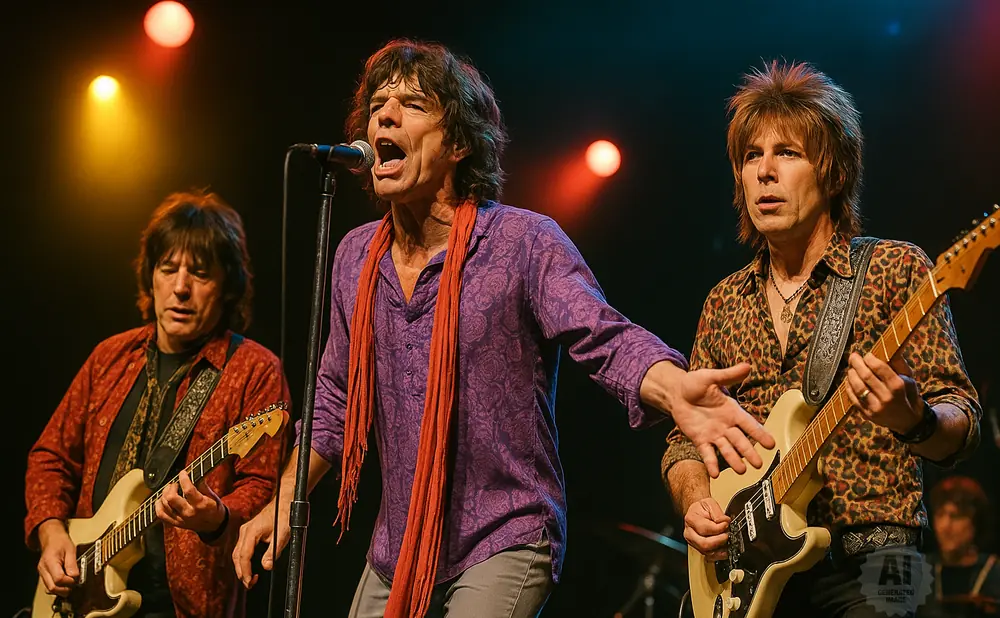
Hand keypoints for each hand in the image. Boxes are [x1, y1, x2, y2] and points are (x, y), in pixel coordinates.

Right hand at [37, 519, 79, 596]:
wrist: (51, 537)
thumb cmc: (61, 542)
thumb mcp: (71, 550)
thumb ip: (73, 565)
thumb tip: (76, 578)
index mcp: (50, 561)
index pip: (58, 579)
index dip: (69, 582)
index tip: (76, 579)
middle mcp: (43, 569)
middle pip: (52, 588)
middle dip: (65, 589)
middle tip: (74, 584)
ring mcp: (42, 573)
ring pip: (49, 589)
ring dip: (61, 590)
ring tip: (70, 583)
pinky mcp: (43, 575)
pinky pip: (49, 585)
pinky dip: (58, 587)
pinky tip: (65, 583)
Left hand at [155, 470, 226, 532]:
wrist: (213, 526)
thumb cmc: (214, 509)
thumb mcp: (212, 496)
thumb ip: (202, 486)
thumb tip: (193, 475)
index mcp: (200, 505)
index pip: (188, 490)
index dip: (183, 479)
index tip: (183, 473)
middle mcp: (189, 513)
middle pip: (171, 498)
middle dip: (171, 487)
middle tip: (175, 484)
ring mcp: (181, 519)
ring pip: (164, 505)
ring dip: (164, 494)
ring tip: (169, 490)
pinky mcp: (175, 523)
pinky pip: (161, 514)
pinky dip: (159, 505)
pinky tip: (162, 500)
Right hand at [233, 500, 289, 588]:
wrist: (283, 503)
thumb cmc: (283, 516)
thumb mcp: (281, 536)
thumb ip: (273, 552)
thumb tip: (266, 567)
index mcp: (251, 532)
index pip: (244, 556)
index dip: (245, 571)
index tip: (249, 581)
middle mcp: (244, 531)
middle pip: (236, 556)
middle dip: (241, 572)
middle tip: (249, 584)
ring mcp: (244, 531)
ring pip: (237, 553)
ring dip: (241, 567)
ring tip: (249, 579)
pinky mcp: (247, 532)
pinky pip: (240, 549)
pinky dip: (242, 560)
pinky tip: (248, 567)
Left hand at [660, 362, 774, 476]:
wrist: (675, 392)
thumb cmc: (694, 383)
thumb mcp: (710, 376)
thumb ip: (728, 375)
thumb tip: (747, 366)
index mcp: (732, 410)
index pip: (749, 424)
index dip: (760, 434)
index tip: (771, 444)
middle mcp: (726, 425)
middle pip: (740, 440)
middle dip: (749, 452)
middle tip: (759, 465)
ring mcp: (713, 434)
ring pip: (726, 449)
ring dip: (734, 460)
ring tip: (742, 471)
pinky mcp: (700, 439)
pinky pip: (707, 453)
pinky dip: (711, 463)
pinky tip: (715, 474)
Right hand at [684, 497, 729, 561]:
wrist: (697, 511)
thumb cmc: (702, 508)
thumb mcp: (710, 503)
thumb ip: (718, 513)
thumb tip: (725, 521)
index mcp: (691, 519)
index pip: (704, 529)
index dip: (718, 528)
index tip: (726, 524)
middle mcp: (689, 533)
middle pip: (704, 544)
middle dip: (719, 541)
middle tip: (727, 535)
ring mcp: (693, 542)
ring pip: (707, 552)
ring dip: (720, 548)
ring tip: (727, 541)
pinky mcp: (698, 548)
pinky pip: (709, 556)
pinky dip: (719, 554)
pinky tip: (725, 549)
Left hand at [845, 353, 923, 434]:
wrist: (908, 421)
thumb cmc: (908, 395)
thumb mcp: (909, 379)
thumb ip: (899, 364)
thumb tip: (888, 349)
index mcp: (898, 386)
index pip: (879, 368)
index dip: (870, 359)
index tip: (867, 355)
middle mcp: (886, 398)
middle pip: (866, 376)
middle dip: (857, 363)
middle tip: (853, 357)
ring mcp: (876, 408)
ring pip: (857, 387)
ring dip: (851, 374)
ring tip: (851, 368)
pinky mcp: (867, 415)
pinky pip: (853, 398)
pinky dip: (848, 387)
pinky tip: (849, 380)